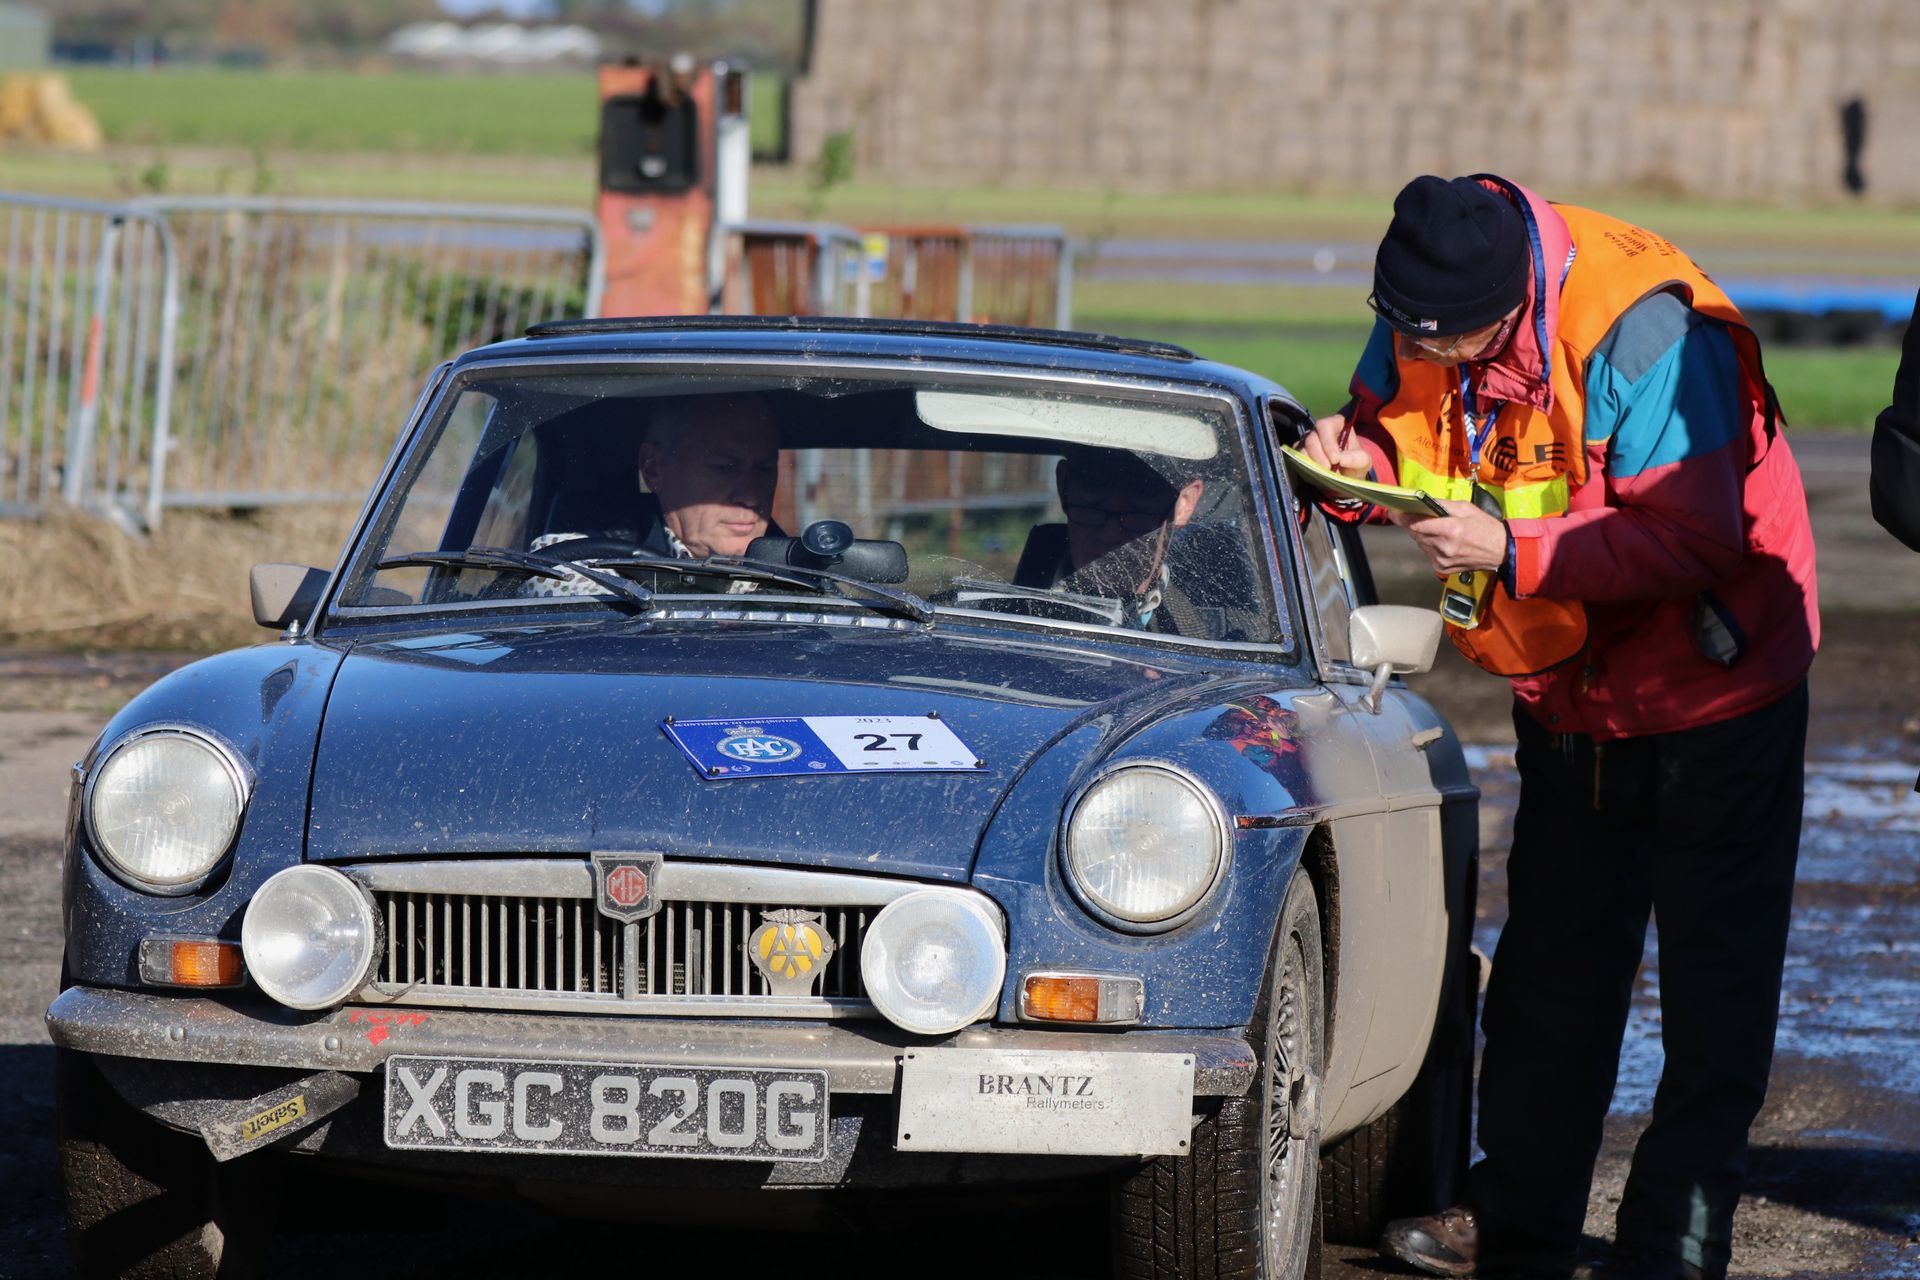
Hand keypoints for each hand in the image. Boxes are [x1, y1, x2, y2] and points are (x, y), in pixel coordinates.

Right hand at [1301, 414, 1370, 478]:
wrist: (1345, 476)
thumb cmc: (1355, 464)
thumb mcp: (1363, 462)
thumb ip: (1356, 458)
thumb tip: (1341, 459)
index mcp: (1336, 423)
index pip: (1325, 425)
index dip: (1328, 442)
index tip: (1336, 460)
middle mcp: (1319, 429)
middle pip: (1311, 437)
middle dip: (1319, 456)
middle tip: (1329, 470)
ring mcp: (1307, 440)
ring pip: (1302, 449)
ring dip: (1312, 463)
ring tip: (1325, 474)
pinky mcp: (1300, 452)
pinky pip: (1297, 458)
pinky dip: (1306, 468)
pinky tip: (1317, 474)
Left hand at [1392, 499, 1508, 574]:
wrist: (1501, 551)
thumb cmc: (1485, 527)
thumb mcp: (1466, 508)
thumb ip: (1442, 505)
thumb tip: (1421, 501)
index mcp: (1450, 529)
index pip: (1416, 524)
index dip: (1402, 518)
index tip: (1393, 512)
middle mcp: (1444, 547)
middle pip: (1415, 534)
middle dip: (1413, 524)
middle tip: (1416, 516)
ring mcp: (1442, 560)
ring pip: (1420, 544)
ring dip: (1423, 535)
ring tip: (1437, 529)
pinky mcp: (1442, 568)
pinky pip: (1428, 553)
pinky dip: (1430, 545)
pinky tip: (1443, 541)